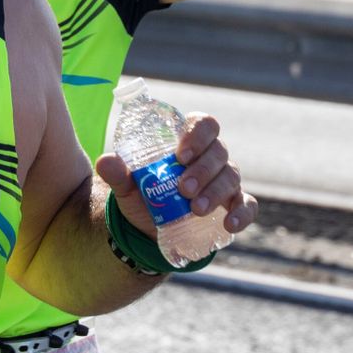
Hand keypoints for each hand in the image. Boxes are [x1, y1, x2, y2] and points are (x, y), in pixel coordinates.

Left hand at [95, 112, 257, 240]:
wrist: (150, 227)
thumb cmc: (144, 194)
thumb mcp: (128, 185)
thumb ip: (118, 172)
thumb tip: (106, 161)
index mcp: (188, 141)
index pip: (203, 124)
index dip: (197, 135)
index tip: (180, 155)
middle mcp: (211, 157)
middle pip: (219, 151)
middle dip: (203, 169)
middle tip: (183, 189)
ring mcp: (224, 180)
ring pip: (231, 177)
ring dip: (215, 192)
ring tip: (195, 209)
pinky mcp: (233, 204)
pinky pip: (247, 204)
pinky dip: (242, 213)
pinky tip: (229, 224)